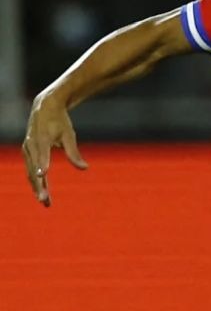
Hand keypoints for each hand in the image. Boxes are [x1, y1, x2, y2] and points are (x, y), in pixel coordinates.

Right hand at [22, 92, 88, 206]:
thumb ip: (74, 152)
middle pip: (33, 169)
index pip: (42, 155)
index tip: (44, 176)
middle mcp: (30, 146)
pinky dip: (36, 181)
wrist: (44, 108)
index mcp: (41, 139)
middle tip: (45, 201)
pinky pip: (30, 170)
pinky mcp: (27, 152)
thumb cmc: (59, 122)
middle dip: (39, 186)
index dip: (42, 165)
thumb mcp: (69, 135)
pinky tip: (42, 192)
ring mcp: (27, 150)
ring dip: (37, 187)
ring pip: (30, 172)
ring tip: (46, 202)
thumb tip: (85, 168)